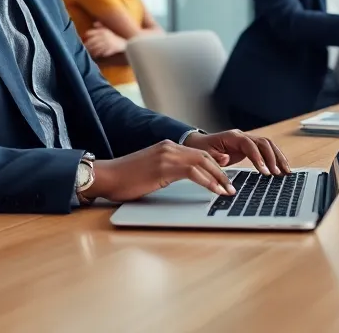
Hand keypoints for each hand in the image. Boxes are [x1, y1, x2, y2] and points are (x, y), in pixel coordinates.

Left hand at [81, 23, 125, 57]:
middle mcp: (104, 37)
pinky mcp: (109, 49)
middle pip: (91, 41)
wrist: (123, 43)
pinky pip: (101, 52)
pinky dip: (97, 54)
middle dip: (87, 45)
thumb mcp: (107, 29)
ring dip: (91, 50)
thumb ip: (100, 26)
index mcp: (102, 31)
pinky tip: (94, 55)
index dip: (86, 35)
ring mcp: (107, 44)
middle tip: (83, 47)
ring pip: (95, 47)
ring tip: (87, 52)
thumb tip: (94, 23)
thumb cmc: (114, 36)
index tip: (83, 38)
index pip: (91, 33)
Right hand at [86, 140, 236, 201]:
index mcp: (167, 147)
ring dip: (219, 177)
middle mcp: (169, 147)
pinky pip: (192, 172)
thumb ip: (169, 172)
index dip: (215, 165)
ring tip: (228, 190)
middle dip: (222, 172)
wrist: (105, 176)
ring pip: (202, 162)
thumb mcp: (152, 173)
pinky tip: (215, 190)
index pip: (198, 154)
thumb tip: (185, 180)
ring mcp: (166, 155)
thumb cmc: (125, 179)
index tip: (226, 177)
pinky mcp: (163, 166)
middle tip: (232, 186)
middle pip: (204, 156)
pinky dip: (208, 181)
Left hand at [182, 129, 292, 175]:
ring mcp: (248, 140)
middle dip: (273, 158)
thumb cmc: (202, 149)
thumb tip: (226, 159)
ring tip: (286, 172)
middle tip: (278, 173)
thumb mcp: (205, 154)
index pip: (250, 145)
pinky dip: (275, 158)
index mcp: (232, 137)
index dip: (258, 157)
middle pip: (264, 143)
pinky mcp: (250, 147)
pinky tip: (281, 168)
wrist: (199, 143)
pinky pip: (266, 150)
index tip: (264, 171)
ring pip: (268, 145)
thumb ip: (215, 158)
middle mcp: (243, 136)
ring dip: (278, 157)